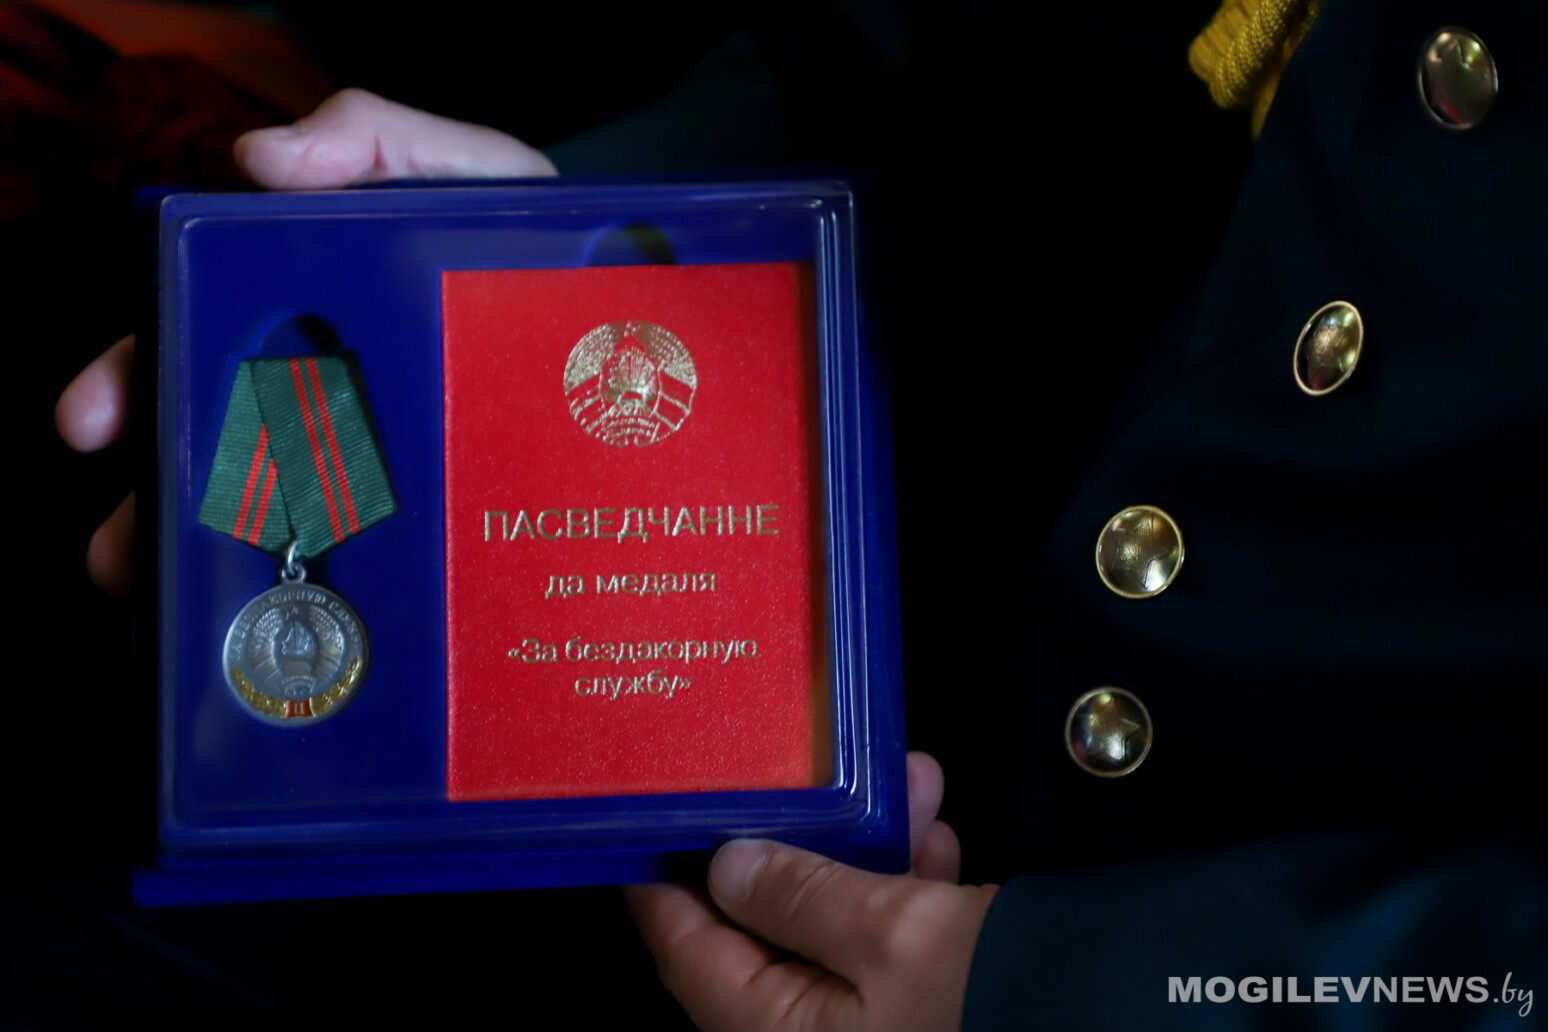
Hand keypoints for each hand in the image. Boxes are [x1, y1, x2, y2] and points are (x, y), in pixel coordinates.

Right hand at [57, 90, 557, 590]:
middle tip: (122, 548)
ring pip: (287, 521)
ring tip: (192, 616)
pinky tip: (312, 627)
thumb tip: (261, 156)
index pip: (211, 342)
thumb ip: (381, 142)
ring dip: (228, 568)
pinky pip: (378, 563)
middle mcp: (345, 392)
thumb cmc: (557, 243)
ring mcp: (396, 463)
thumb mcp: (477, 173)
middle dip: (165, 501)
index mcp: (329, 314)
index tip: (100, 420)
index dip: (143, 376)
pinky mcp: (447, 519)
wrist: (657, 324)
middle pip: (231, 450)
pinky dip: (332, 597)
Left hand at [626, 753, 998, 1031]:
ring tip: (900, 792)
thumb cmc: (1002, 1005)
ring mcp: (871, 1030)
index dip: (666, 887)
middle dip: (794, 845)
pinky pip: (889, 947)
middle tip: (796, 783)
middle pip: (765, 934)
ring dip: (864, 854)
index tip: (650, 830)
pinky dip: (907, 888)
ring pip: (837, 929)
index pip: (686, 957)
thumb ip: (797, 895)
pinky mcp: (922, 1015)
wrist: (1117, 1020)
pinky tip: (934, 838)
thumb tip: (733, 866)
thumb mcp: (889, 933)